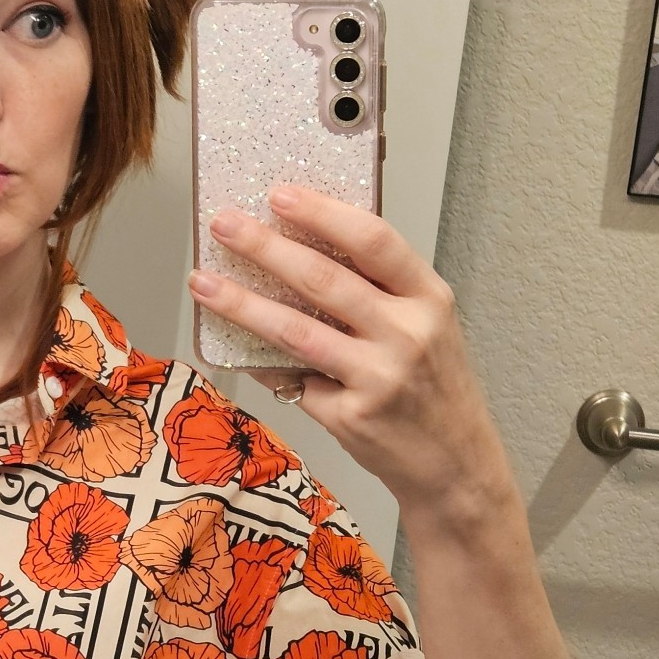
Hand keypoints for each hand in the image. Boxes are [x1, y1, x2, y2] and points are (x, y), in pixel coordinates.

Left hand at [187, 186, 508, 525]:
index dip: (323, 213)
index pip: (374, 240)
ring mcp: (378, 378)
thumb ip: (380, 291)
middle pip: (324, 279)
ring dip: (242, 303)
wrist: (455, 465)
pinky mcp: (350, 416)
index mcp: (428, 298)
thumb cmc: (433, 387)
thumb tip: (300, 248)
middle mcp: (407, 334)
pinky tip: (230, 347)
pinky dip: (259, 360)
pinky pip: (291, 379)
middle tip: (223, 224)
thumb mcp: (427, 326)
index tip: (279, 194)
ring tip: (203, 282)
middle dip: (266, 247)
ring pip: (296, 330)